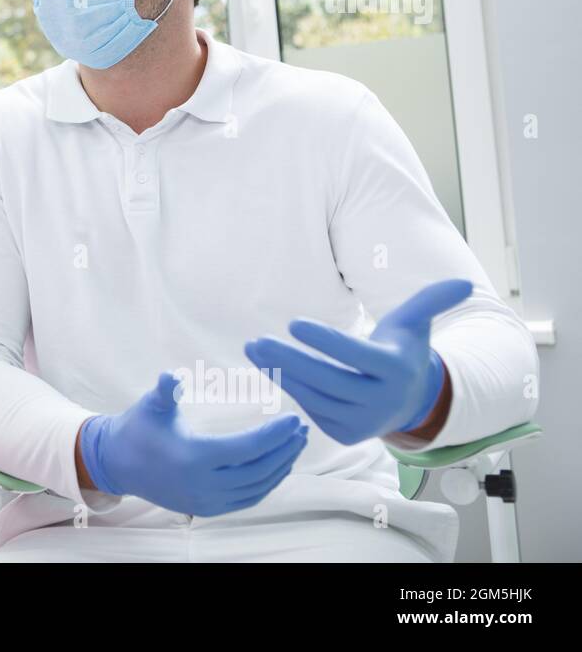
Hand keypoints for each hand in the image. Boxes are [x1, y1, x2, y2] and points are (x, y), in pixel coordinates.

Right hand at [79, 372, 307, 515]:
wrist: (119, 463)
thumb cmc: (138, 428)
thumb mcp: (151, 405)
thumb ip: (167, 390)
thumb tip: (173, 375)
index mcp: (193, 458)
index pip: (246, 449)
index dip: (274, 435)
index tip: (293, 418)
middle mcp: (203, 485)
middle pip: (258, 470)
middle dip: (285, 450)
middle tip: (302, 429)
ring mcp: (207, 501)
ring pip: (257, 488)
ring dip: (281, 467)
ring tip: (297, 444)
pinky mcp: (208, 509)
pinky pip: (248, 499)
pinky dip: (268, 483)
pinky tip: (279, 465)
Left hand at [243, 279, 471, 445]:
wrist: (408, 399)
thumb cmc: (403, 350)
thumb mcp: (415, 323)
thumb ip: (432, 300)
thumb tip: (464, 283)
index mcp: (396, 370)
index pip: (355, 355)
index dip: (325, 340)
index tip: (292, 322)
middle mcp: (382, 401)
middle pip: (329, 380)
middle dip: (289, 361)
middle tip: (257, 342)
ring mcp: (363, 423)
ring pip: (315, 397)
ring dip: (281, 373)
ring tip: (255, 349)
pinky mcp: (345, 434)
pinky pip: (312, 410)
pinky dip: (291, 388)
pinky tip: (272, 368)